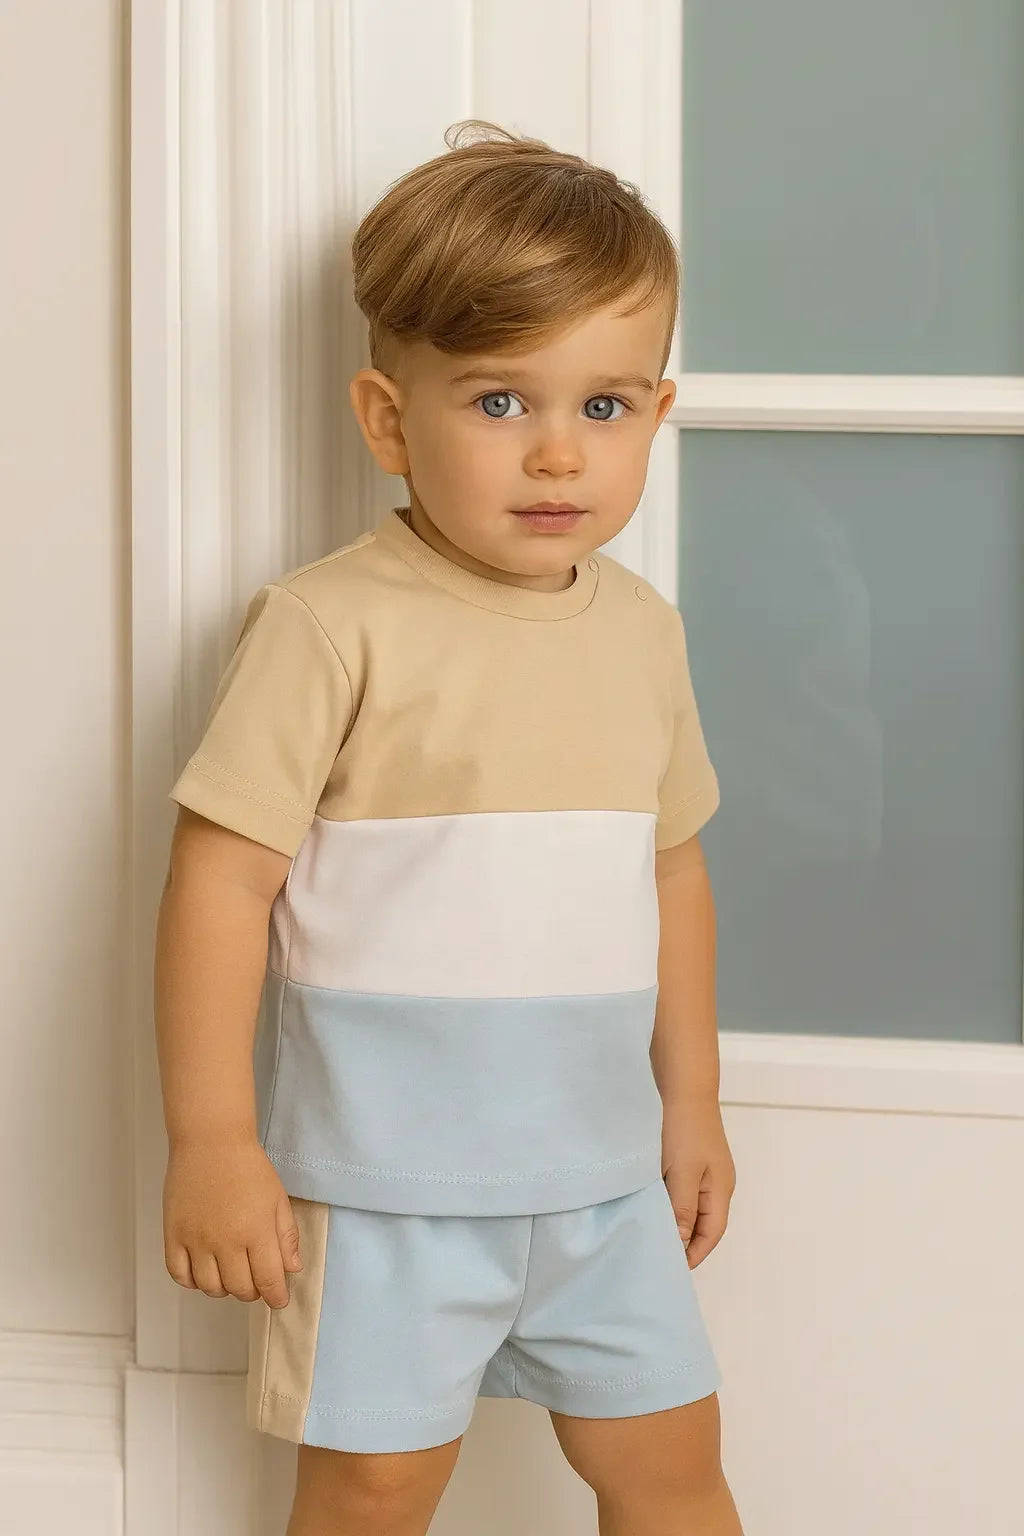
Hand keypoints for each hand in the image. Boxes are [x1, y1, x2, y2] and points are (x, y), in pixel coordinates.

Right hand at [163, 1137, 302, 1308]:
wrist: (211, 1142)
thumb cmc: (248, 1167)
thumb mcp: (278, 1198)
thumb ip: (287, 1236)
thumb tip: (292, 1269)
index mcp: (256, 1232)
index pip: (268, 1281)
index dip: (276, 1297)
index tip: (279, 1300)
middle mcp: (226, 1242)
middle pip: (240, 1289)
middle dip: (253, 1291)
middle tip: (256, 1279)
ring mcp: (196, 1241)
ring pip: (210, 1288)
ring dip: (224, 1287)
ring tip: (231, 1272)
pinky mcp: (173, 1236)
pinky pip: (180, 1275)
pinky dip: (193, 1281)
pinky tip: (204, 1270)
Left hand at [661, 1098, 735, 1268]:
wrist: (683, 1084)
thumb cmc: (684, 1128)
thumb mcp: (683, 1171)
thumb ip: (682, 1208)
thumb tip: (681, 1244)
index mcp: (720, 1190)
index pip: (711, 1234)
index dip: (694, 1254)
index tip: (671, 1270)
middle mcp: (715, 1183)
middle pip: (702, 1223)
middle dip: (684, 1243)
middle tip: (658, 1257)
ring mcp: (702, 1169)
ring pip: (689, 1206)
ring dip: (674, 1222)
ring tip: (651, 1236)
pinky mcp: (687, 1157)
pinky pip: (679, 1189)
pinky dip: (667, 1202)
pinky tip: (648, 1204)